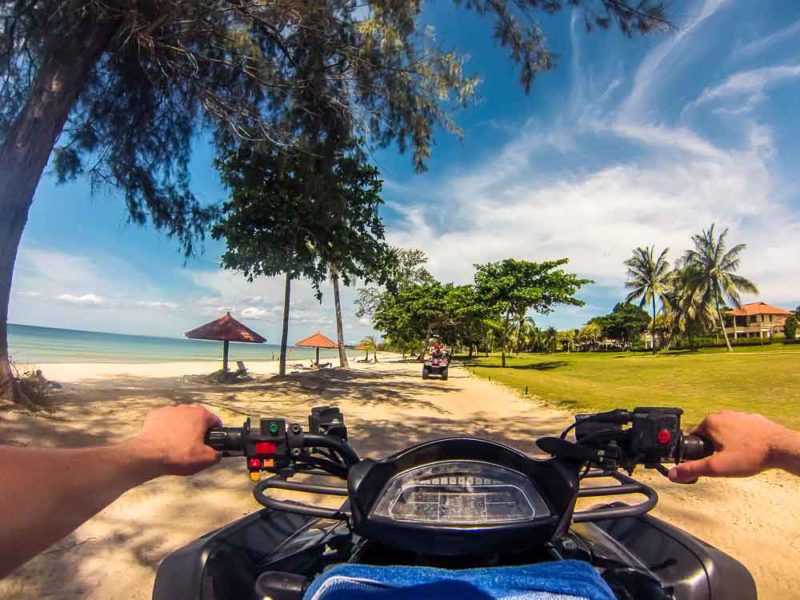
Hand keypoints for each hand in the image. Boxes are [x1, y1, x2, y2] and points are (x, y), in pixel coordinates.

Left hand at [126, 405, 221, 478]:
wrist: (148, 456)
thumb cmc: (178, 455)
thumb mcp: (205, 459)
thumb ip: (217, 454)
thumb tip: (217, 453)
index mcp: (200, 415)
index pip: (215, 421)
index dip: (215, 433)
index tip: (210, 443)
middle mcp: (185, 408)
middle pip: (196, 419)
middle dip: (196, 431)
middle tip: (192, 447)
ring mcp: (168, 410)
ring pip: (180, 419)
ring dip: (181, 429)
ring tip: (176, 446)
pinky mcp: (154, 415)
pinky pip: (164, 421)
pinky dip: (165, 429)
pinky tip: (163, 441)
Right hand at [669, 410, 794, 482]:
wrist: (782, 448)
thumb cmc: (751, 455)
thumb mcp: (717, 467)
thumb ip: (692, 469)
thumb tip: (673, 474)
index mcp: (709, 422)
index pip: (693, 437)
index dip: (697, 451)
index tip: (708, 461)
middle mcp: (722, 414)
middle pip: (709, 434)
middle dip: (713, 448)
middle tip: (725, 462)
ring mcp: (739, 415)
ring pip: (725, 432)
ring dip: (727, 444)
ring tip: (739, 458)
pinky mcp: (753, 419)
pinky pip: (741, 431)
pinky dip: (742, 441)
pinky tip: (750, 452)